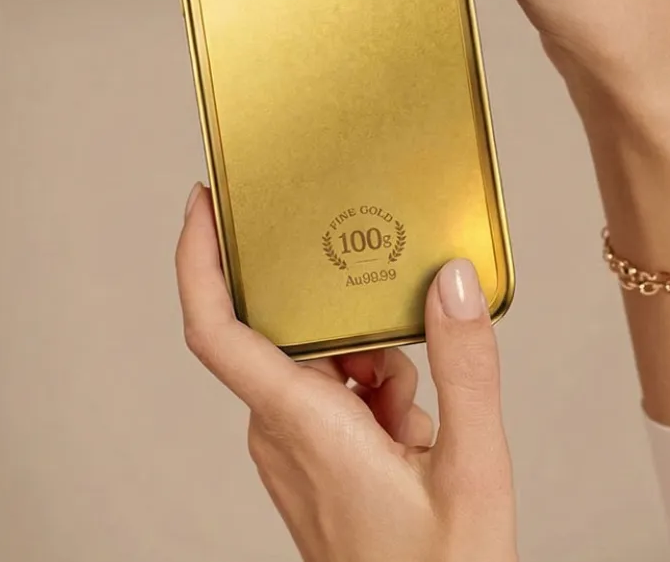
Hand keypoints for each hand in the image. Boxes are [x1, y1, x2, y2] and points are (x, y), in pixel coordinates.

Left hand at [176, 185, 516, 561]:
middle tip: (404, 345)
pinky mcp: (307, 459)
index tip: (205, 203)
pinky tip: (410, 435)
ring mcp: (289, 448)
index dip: (198, 258)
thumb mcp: (471, 465)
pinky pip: (329, 394)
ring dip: (375, 369)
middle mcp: (279, 431)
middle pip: (292, 334)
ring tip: (418, 424)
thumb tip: (450, 281)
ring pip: (320, 364)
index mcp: (302, 423)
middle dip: (352, 326)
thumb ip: (463, 366)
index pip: (216, 328)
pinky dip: (373, 395)